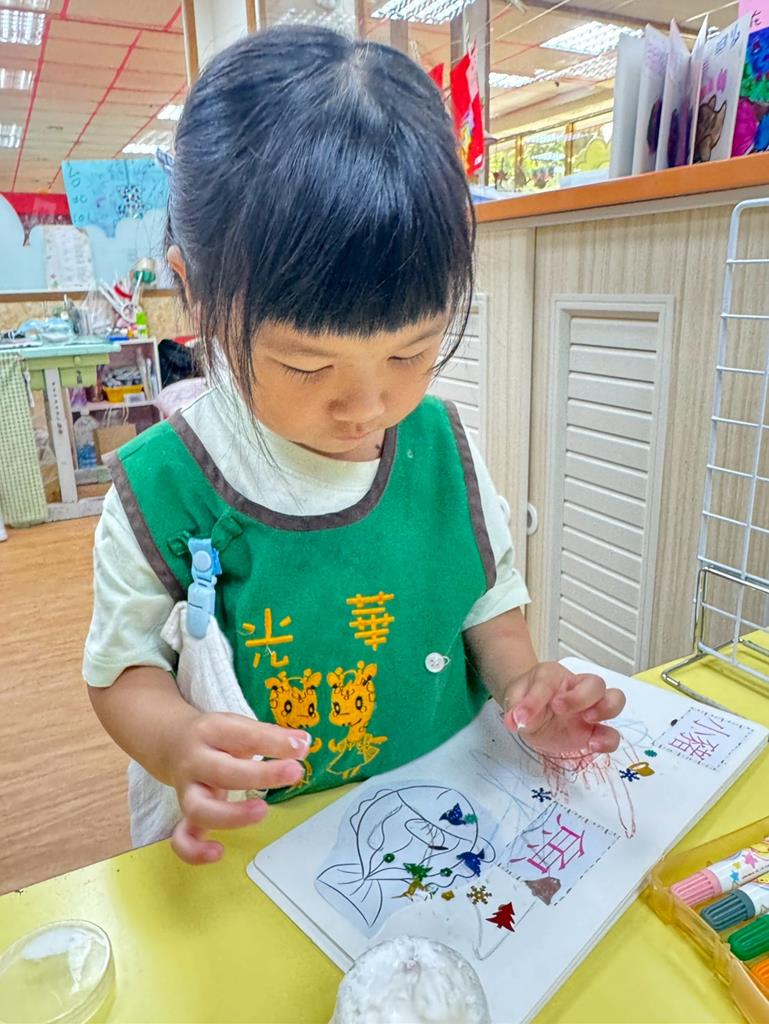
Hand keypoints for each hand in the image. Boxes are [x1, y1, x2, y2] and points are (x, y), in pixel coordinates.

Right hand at [168, 712, 310, 864]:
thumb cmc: (216, 737)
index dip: (274, 743)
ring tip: (262, 811)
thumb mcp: (239, 726)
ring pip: (198, 809)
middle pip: (222, 772)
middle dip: (260, 775)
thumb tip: (303, 743)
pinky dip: (194, 851)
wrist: (171, 742)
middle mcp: (195, 762)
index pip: (242, 736)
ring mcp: (187, 791)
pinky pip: (181, 838)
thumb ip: (270, 736)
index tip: (301, 748)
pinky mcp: (184, 815)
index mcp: (211, 732)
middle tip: (294, 772)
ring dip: (231, 815)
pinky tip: (218, 853)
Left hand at [502, 662, 625, 757]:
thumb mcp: (515, 699)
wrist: (530, 711)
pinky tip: (593, 745)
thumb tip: (517, 720)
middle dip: (581, 696)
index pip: (549, 680)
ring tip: (588, 720)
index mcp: (553, 676)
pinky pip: (611, 734)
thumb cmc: (526, 698)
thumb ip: (518, 707)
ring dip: (606, 709)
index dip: (537, 697)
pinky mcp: (593, 731)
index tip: (522, 714)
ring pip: (614, 699)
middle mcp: (576, 688)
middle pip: (595, 683)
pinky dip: (607, 739)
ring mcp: (588, 709)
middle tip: (559, 708)